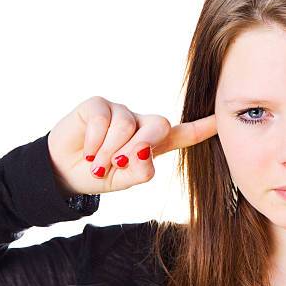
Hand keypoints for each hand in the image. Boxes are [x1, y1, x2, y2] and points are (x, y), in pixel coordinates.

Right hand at [47, 96, 216, 195]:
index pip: (186, 133)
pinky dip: (96, 141)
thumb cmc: (100, 174)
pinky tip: (89, 149)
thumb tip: (141, 152)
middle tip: (120, 163)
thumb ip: (140, 171)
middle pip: (159, 125)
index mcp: (156, 143)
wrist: (64, 172)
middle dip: (142, 146)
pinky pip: (104, 119)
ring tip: (99, 161)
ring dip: (111, 150)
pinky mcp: (100, 104)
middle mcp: (142, 124)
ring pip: (127, 125)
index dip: (204, 127)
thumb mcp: (124, 181)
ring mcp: (122, 112)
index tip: (222, 120)